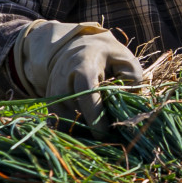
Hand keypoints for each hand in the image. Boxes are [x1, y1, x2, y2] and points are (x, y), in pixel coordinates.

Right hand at [11, 20, 143, 130]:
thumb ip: (131, 79)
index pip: (87, 94)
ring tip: (97, 133)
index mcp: (83, 67)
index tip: (104, 134)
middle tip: (107, 135)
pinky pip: (57, 123)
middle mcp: (63, 80)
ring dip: (79, 131)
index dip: (95, 117)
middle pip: (73, 112)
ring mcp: (52, 92)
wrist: (76, 46)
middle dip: (89, 128)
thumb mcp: (125, 59)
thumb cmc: (106, 56)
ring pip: (63, 121)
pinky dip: (71, 131)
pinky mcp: (49, 102)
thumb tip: (126, 102)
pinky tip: (85, 131)